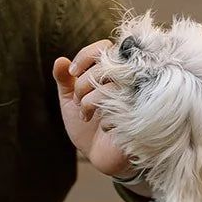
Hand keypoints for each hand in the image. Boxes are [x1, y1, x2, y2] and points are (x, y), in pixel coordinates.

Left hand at [53, 40, 135, 179]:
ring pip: (112, 85)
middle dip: (83, 84)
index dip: (85, 56)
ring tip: (85, 115)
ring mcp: (136, 97)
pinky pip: (121, 108)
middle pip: (106, 63)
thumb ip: (64, 80)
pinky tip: (104, 128)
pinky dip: (105, 119)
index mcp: (111, 70)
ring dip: (90, 101)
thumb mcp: (70, 100)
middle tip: (78, 102)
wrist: (99, 154)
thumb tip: (60, 61)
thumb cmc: (87, 125)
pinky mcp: (141, 116)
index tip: (72, 73)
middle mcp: (127, 79)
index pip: (103, 47)